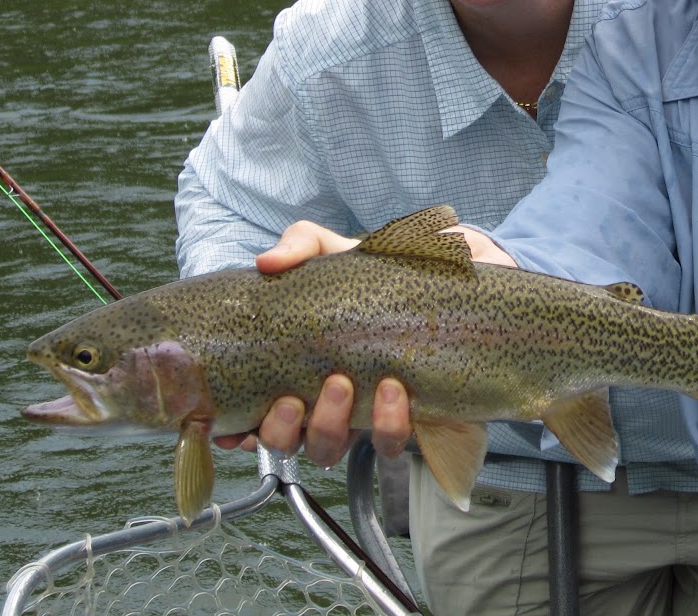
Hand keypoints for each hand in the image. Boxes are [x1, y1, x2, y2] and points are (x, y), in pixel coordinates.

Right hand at [216, 218, 518, 461]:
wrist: (468, 274)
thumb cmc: (394, 268)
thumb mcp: (344, 249)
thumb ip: (304, 246)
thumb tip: (267, 261)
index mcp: (302, 366)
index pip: (254, 412)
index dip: (235, 428)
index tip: (229, 421)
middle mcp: (328, 399)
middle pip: (286, 442)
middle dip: (280, 429)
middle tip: (293, 397)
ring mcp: (369, 413)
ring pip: (330, 450)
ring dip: (328, 426)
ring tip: (343, 385)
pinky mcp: (415, 419)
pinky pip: (393, 444)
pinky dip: (390, 424)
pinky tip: (397, 389)